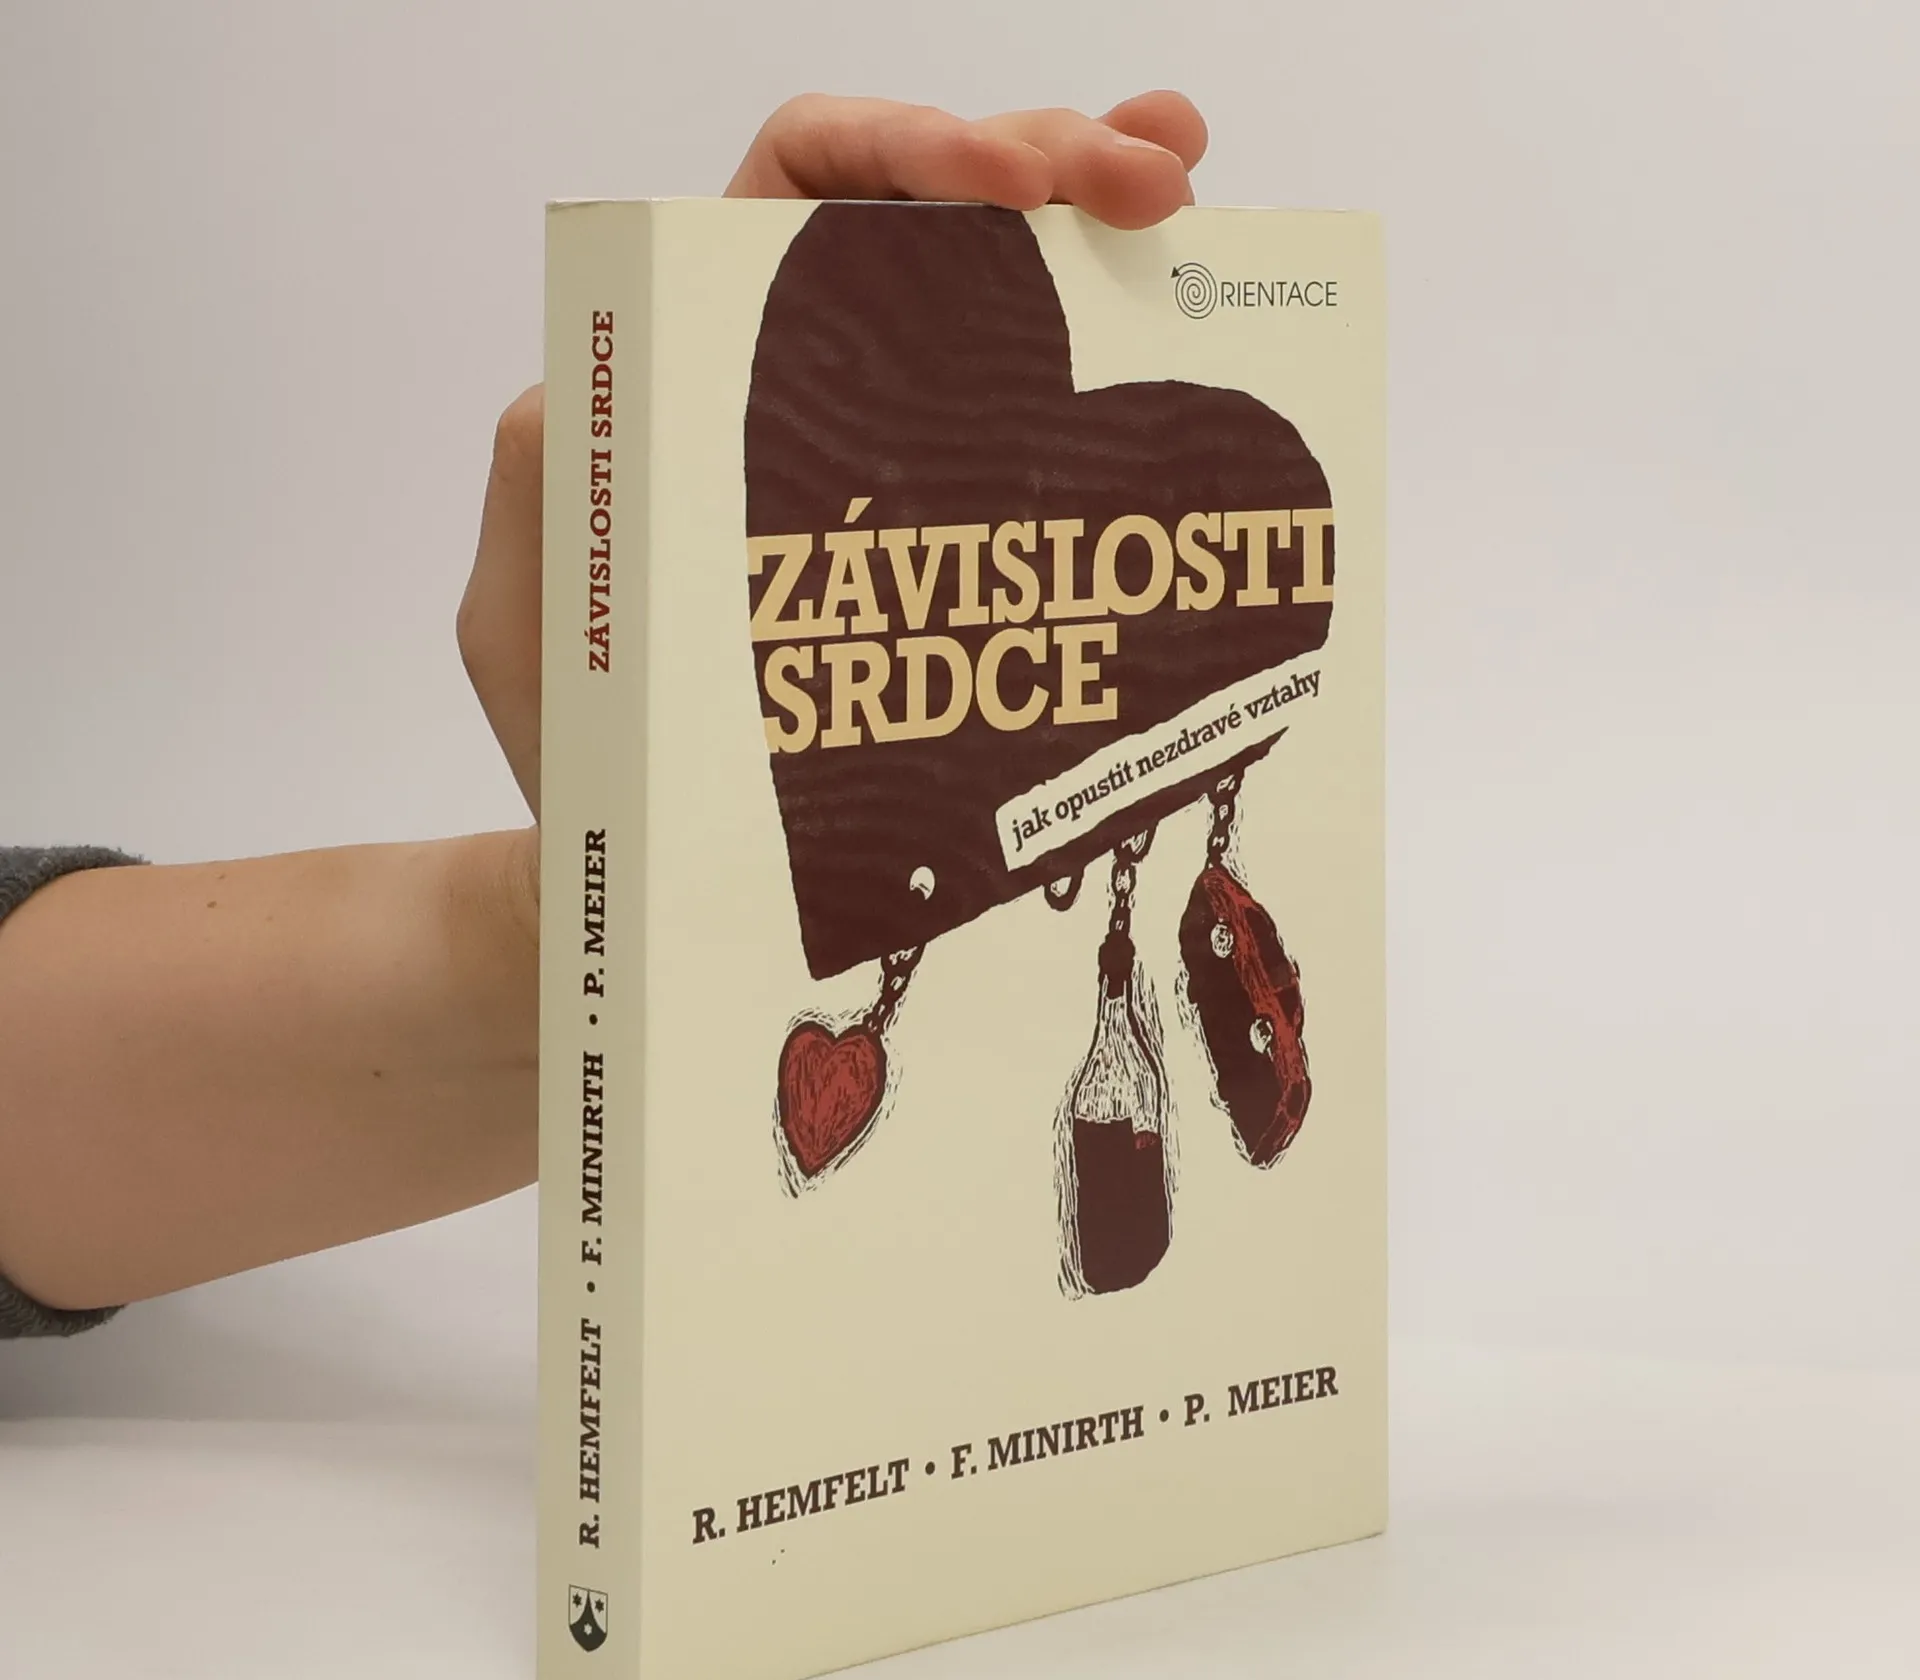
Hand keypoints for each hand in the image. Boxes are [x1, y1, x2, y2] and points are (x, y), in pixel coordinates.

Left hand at [456, 92, 1208, 816]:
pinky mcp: (953, 528)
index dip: (906, 148)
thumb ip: (544, 483)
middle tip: (1158, 176)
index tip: (1007, 181)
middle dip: (1050, 161)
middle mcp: (809, 376)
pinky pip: (1039, 421)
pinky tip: (1184, 297)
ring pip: (1005, 291)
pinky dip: (1111, 353)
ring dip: (1100, 215)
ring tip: (1184, 186)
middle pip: (935, 214)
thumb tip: (584, 379)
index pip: (803, 184)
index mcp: (701, 352)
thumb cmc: (580, 734)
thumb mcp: (523, 612)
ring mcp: (893, 448)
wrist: (651, 859)